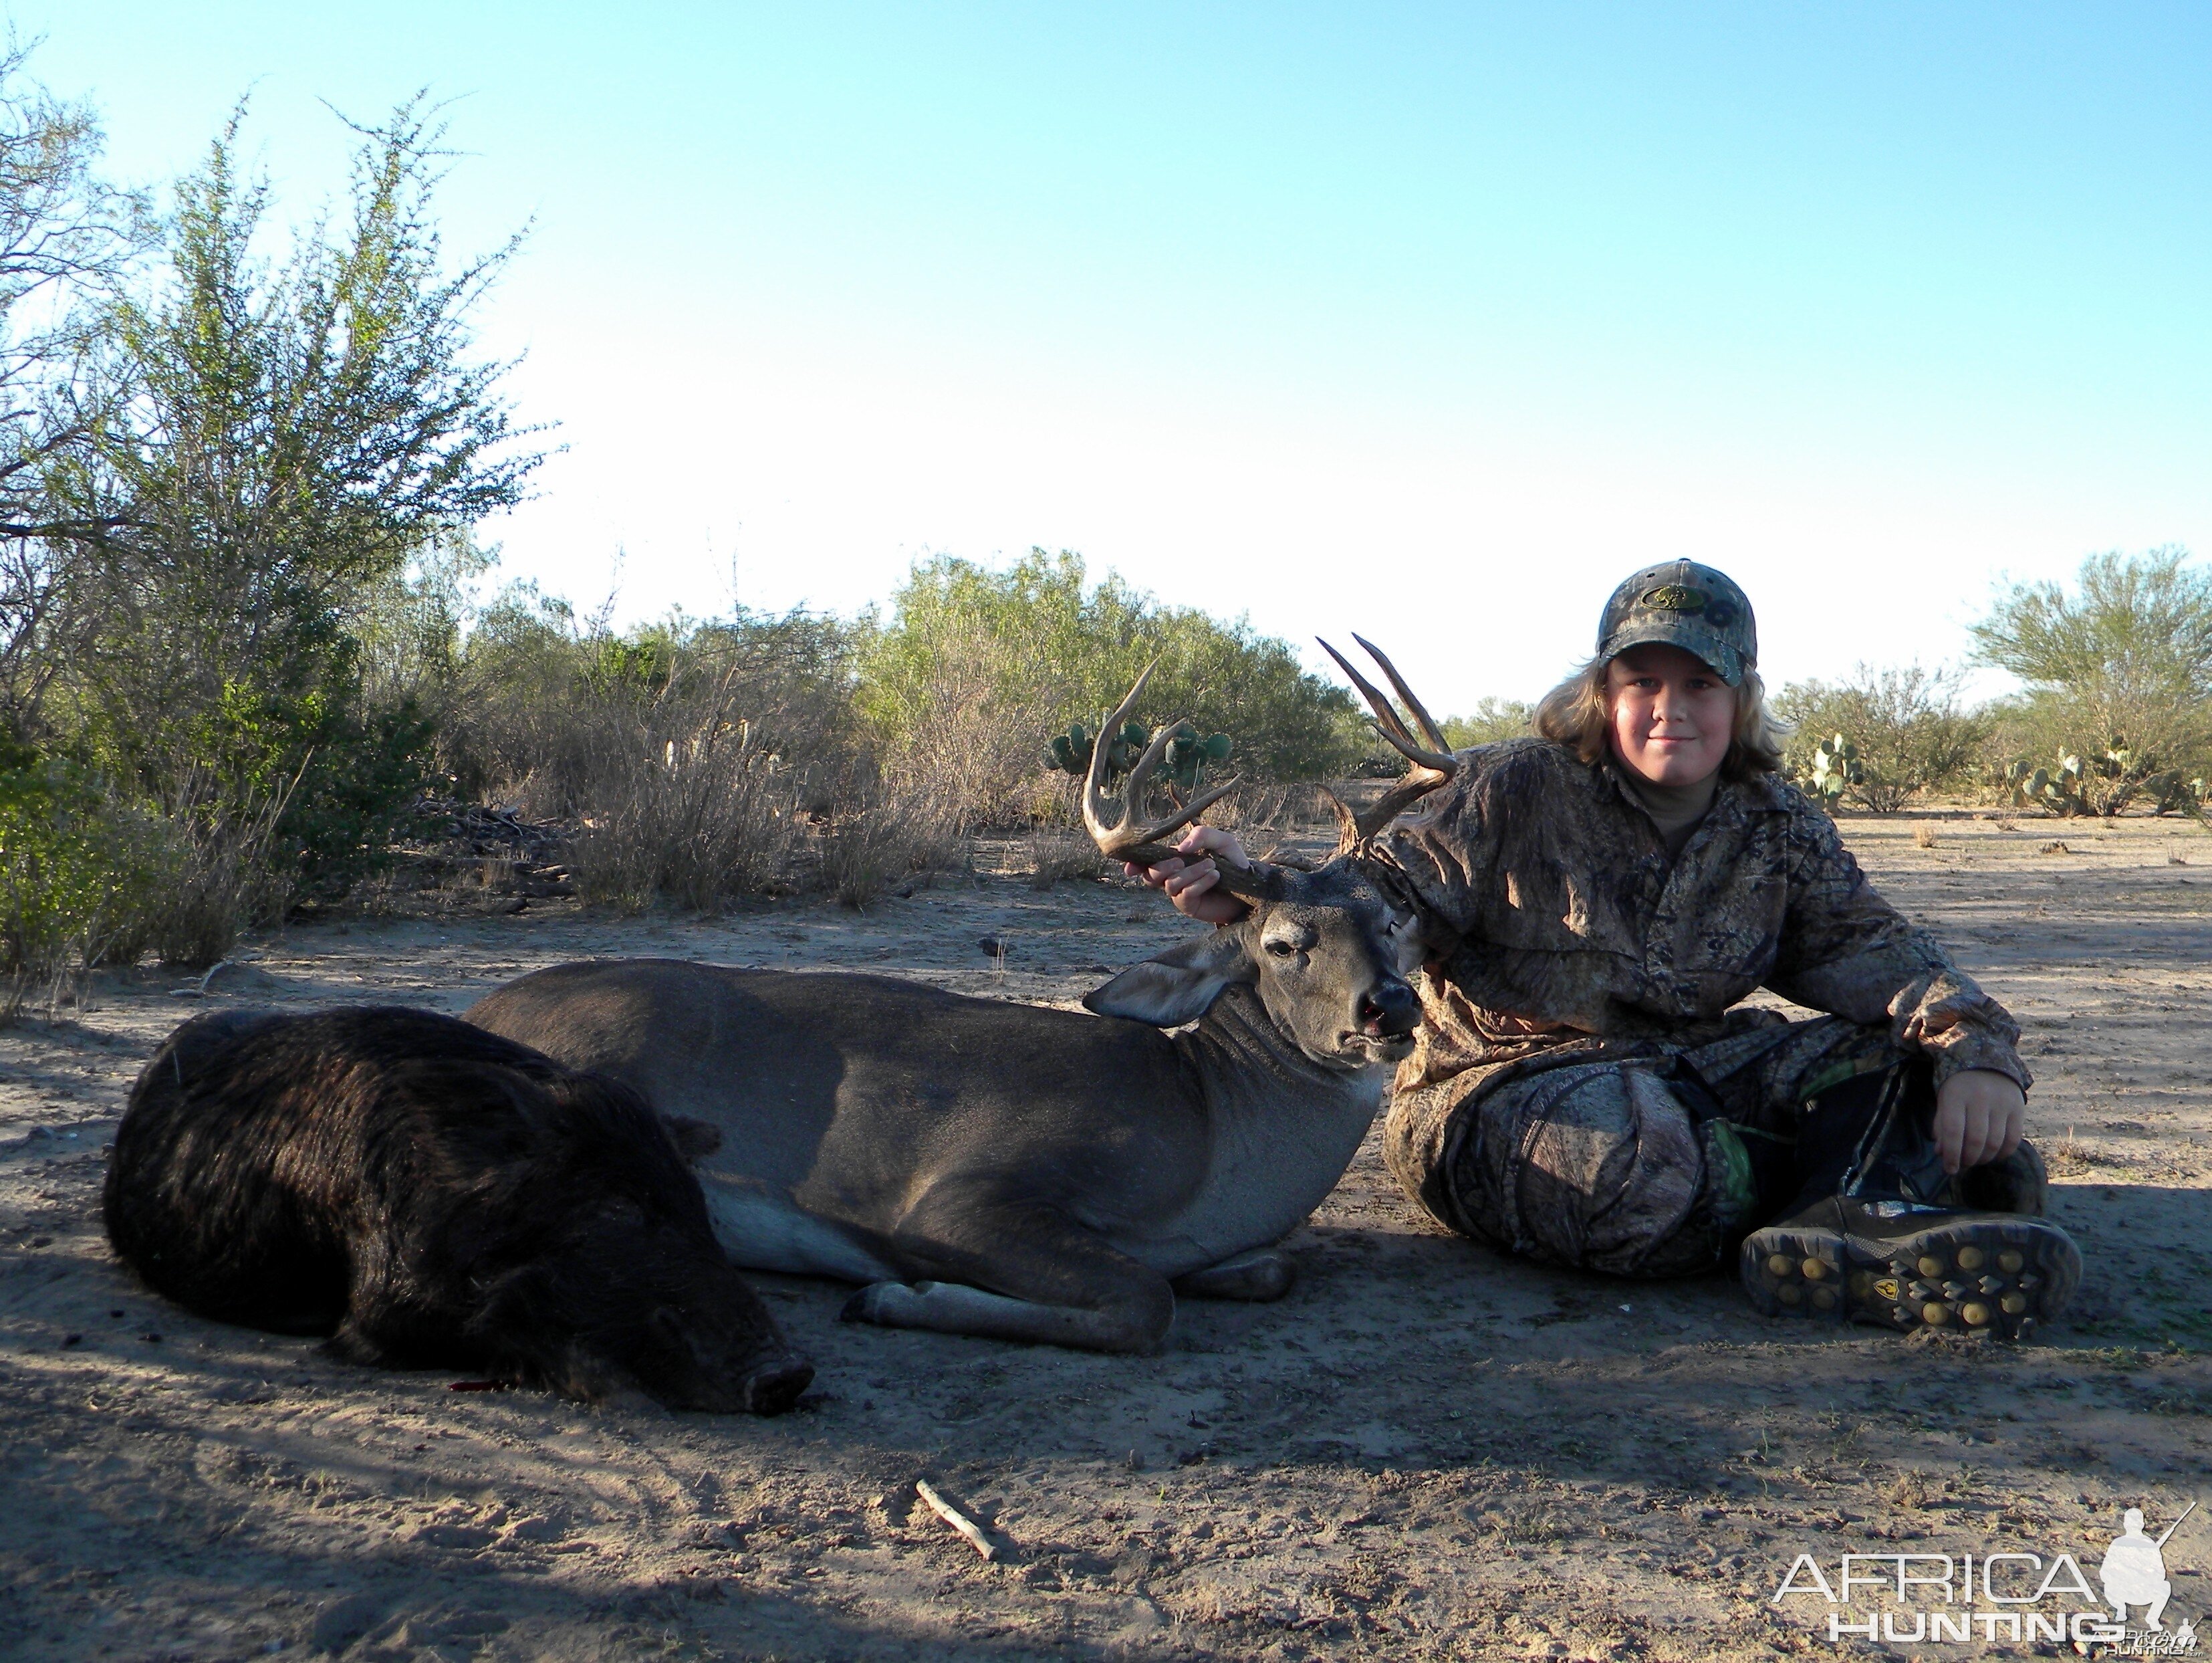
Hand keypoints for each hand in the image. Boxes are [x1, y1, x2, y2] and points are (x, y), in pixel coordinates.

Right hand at [1126, 826, 1252, 924]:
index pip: (1147, 861)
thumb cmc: (1233, 862)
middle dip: (1163, 866)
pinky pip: (1185, 894)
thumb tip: (1181, 847)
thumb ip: (1202, 835)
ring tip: (1213, 867)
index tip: (1129, 867)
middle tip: (1182, 860)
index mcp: (1174, 859)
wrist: (1251, 887)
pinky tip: (1214, 877)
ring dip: (1190, 873)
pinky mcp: (1190, 906)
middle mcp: (1173, 877)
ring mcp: (1180, 893)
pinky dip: (1198, 883)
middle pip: (1151, 875)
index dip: (1135, 864)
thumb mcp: (1221, 841)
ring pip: (1170, 884)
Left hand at [1933, 1069, 2025, 1174]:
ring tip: (1977, 1160)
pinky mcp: (2019, 1109)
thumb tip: (1942, 1153)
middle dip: (1968, 1159)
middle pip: (1976, 1140)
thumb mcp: (1945, 1101)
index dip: (1951, 1155)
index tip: (1950, 1170)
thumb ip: (1941, 1126)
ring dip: (1985, 1158)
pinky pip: (2013, 1140)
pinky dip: (2003, 1153)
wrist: (1988, 1065)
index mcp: (1956, 1095)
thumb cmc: (1961, 1088)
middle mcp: (1980, 1098)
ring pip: (1995, 1142)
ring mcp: (2002, 1103)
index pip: (1953, 1131)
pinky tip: (1994, 1155)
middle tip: (1964, 1165)